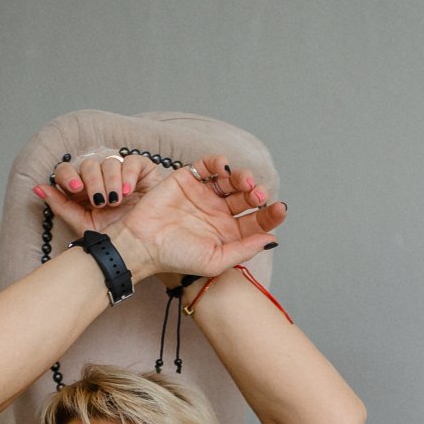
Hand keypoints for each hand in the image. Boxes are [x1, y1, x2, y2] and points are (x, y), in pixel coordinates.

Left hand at [32, 147, 162, 241]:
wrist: (145, 246)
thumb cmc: (115, 238)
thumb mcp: (84, 225)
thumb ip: (60, 206)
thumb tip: (36, 188)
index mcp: (82, 189)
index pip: (67, 171)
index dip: (68, 176)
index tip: (76, 189)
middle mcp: (100, 178)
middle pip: (87, 165)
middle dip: (92, 181)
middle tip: (100, 200)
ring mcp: (120, 172)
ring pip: (109, 162)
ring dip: (110, 181)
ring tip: (116, 201)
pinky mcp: (141, 170)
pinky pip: (131, 160)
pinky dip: (128, 174)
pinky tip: (127, 191)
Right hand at [37, 151, 285, 282]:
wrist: (142, 244)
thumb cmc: (176, 257)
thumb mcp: (215, 260)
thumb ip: (244, 249)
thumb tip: (272, 239)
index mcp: (228, 234)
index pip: (256, 221)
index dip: (271, 215)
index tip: (280, 209)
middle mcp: (219, 213)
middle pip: (246, 198)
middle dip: (256, 193)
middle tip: (258, 194)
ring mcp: (204, 195)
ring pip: (231, 180)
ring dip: (242, 177)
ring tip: (244, 181)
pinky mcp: (188, 179)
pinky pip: (208, 166)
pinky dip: (219, 163)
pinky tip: (224, 168)